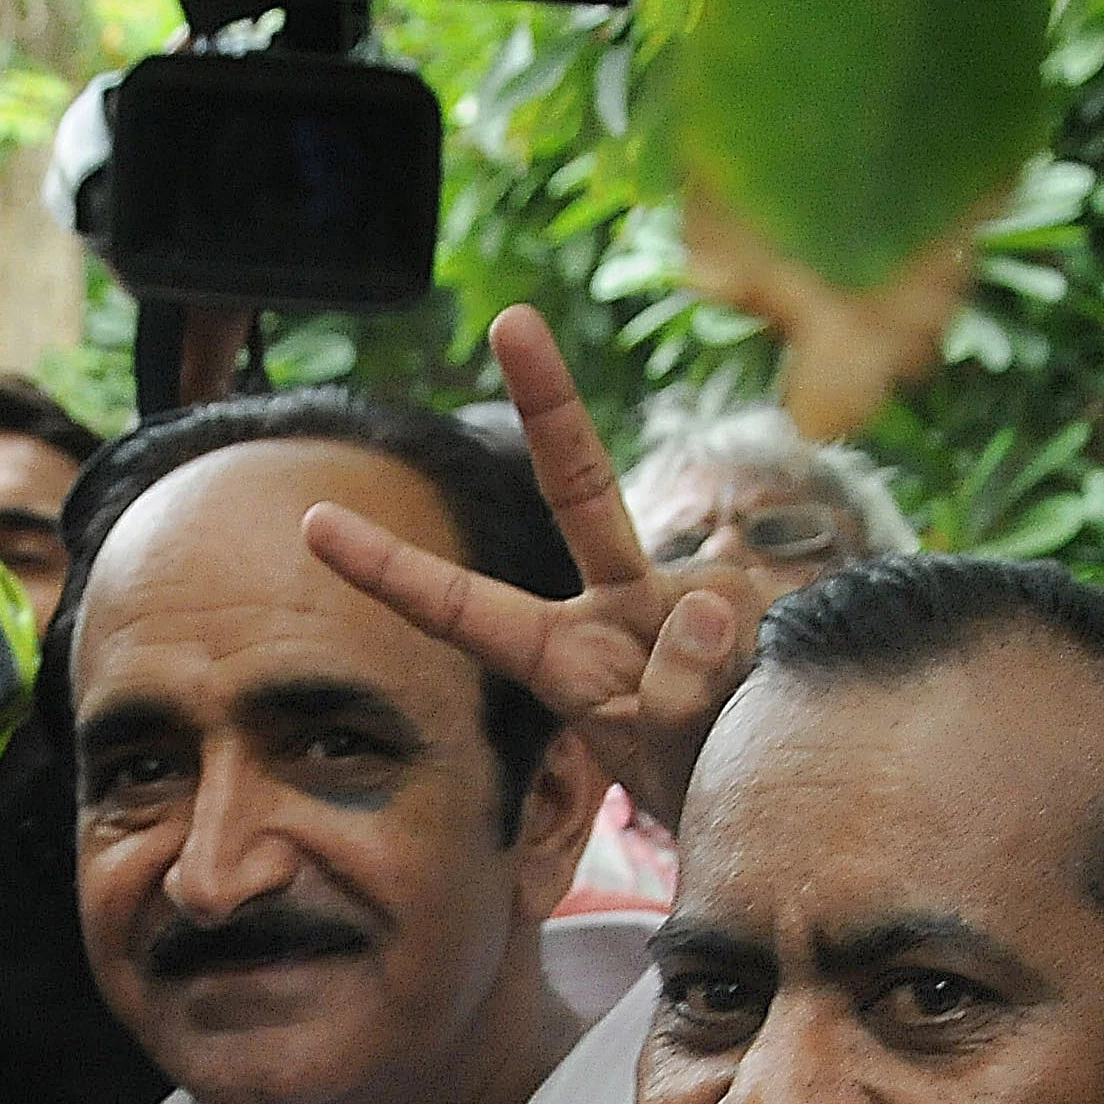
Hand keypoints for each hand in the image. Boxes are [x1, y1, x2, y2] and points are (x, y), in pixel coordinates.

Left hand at [301, 305, 761, 828]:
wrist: (791, 782)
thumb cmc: (704, 784)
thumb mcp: (663, 770)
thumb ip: (664, 708)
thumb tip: (696, 607)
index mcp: (560, 656)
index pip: (462, 610)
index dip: (390, 570)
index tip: (312, 523)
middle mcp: (616, 604)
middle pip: (579, 485)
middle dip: (549, 399)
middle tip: (512, 319)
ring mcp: (690, 593)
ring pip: (700, 610)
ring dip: (718, 687)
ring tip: (735, 732)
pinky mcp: (759, 594)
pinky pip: (757, 628)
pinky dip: (769, 673)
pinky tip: (773, 694)